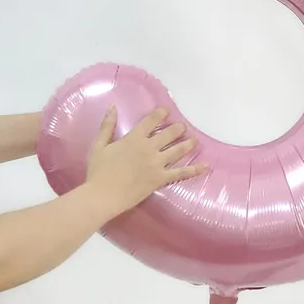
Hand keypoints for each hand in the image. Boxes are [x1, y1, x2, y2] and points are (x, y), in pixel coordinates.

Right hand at [85, 106, 206, 216]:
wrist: (102, 196)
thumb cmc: (98, 172)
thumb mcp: (99, 146)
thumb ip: (107, 126)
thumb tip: (112, 107)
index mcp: (134, 138)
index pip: (151, 121)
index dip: (160, 113)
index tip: (166, 110)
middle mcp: (149, 148)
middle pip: (168, 134)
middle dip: (177, 128)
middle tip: (182, 126)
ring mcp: (157, 164)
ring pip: (177, 150)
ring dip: (188, 144)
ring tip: (195, 140)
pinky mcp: (160, 179)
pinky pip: (181, 173)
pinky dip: (194, 169)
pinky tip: (205, 166)